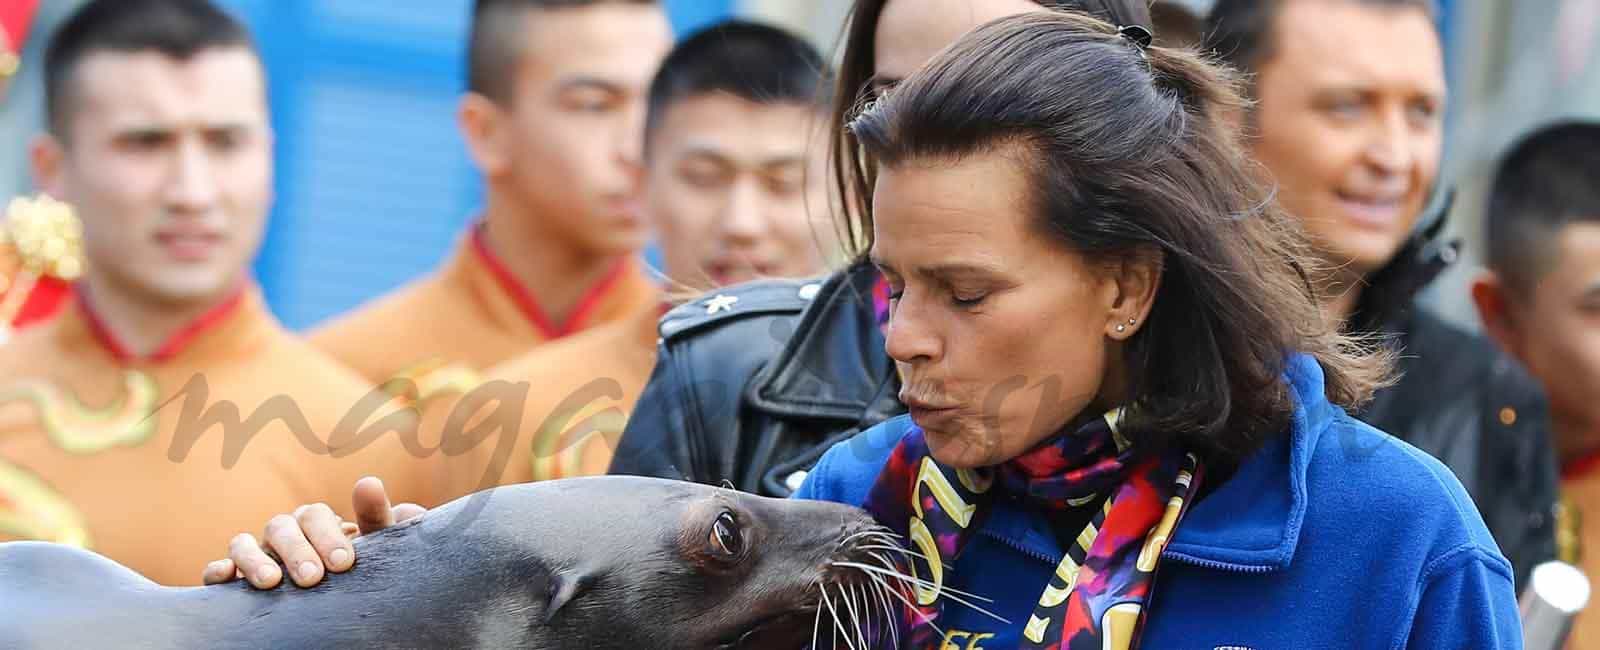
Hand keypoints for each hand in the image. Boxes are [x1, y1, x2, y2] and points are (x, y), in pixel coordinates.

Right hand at [200, 476, 425, 588]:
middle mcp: (283, 534)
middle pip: (281, 527)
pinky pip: (217, 569)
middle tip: (313, 577)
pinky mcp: (234, 579)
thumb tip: (391, 497)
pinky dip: (217, 569)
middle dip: (296, 551)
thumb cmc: (356, 571)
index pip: (316, 515)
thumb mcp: (375, 549)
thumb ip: (381, 524)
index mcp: (315, 522)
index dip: (327, 535)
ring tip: (271, 582)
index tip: (343, 562)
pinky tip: (225, 576)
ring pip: (244, 543)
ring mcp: (256, 554)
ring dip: (254, 559)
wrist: (335, 603)